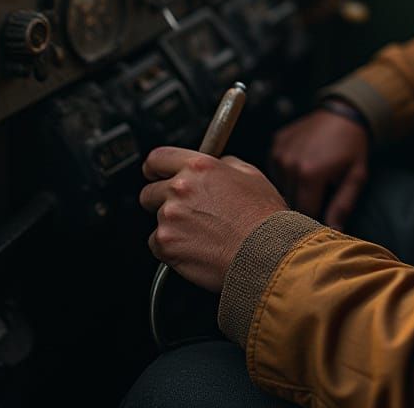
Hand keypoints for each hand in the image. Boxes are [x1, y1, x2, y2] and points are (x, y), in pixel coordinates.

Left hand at [140, 147, 286, 291]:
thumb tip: (215, 165)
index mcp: (198, 167)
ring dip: (172, 226)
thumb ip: (224, 164)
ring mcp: (170, 217)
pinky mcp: (166, 245)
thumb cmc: (262, 217)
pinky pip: (157, 244)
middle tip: (186, 212)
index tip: (156, 175)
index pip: (157, 159)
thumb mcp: (250, 175)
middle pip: (149, 192)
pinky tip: (196, 247)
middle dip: (162, 201)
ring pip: (157, 220)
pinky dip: (171, 247)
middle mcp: (180, 188)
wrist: (264, 253)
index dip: (155, 168)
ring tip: (201, 234)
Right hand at [269, 107, 368, 228]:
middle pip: (290, 200)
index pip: (304, 212)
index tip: (323, 212)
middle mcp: (290, 164)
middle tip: (319, 193)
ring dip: (293, 187)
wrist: (343, 114)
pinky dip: (286, 172)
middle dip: (304, 202)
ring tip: (312, 177)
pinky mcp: (275, 144)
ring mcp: (280, 152)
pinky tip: (301, 165)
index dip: (314, 216)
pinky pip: (275, 169)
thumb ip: (342, 206)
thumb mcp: (355, 177)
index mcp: (310, 175)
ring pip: (281, 186)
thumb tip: (334, 232)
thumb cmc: (352, 147)